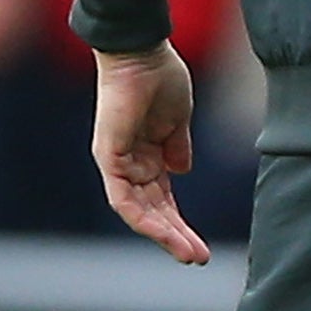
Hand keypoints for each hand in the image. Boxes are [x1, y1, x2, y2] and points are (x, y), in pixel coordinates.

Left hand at [92, 43, 209, 264]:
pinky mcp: (109, 157)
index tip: (200, 244)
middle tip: (198, 258)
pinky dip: (142, 215)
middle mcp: (129, 166)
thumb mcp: (177, 118)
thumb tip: (182, 170)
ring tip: (188, 252)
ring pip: (138, 211)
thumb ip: (178, 145)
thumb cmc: (161, 79)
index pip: (162, 199)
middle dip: (175, 235)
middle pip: (152, 211)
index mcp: (147, 156)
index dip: (180, 222)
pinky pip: (123, 196)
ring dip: (163, 233)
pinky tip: (162, 229)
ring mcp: (117, 163)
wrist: (142, 53)